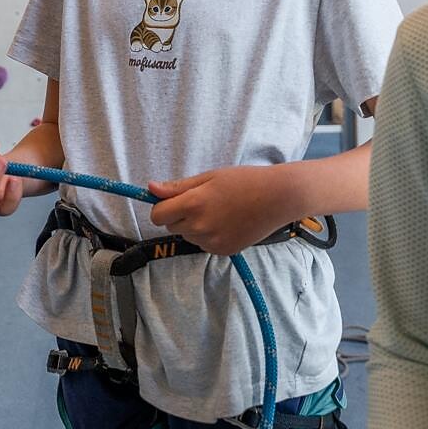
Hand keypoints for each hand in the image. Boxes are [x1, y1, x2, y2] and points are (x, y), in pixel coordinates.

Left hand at [147, 165, 295, 255]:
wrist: (277, 198)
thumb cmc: (243, 181)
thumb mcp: (209, 177)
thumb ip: (178, 187)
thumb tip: (150, 189)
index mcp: (192, 205)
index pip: (157, 215)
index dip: (162, 207)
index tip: (173, 200)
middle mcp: (199, 227)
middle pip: (172, 226)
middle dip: (180, 215)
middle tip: (203, 201)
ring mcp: (211, 242)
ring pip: (188, 236)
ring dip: (194, 226)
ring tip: (219, 210)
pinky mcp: (223, 251)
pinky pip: (204, 244)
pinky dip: (209, 235)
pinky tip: (227, 222)